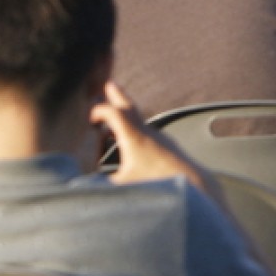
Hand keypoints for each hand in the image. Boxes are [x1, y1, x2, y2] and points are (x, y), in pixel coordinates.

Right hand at [92, 82, 211, 189]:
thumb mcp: (123, 187)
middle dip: (118, 95)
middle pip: (130, 106)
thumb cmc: (159, 183)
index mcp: (134, 137)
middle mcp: (147, 132)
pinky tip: (131, 138)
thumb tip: (82, 191)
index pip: (113, 112)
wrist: (192, 182)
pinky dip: (135, 127)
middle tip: (109, 84)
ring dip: (126, 113)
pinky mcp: (165, 145)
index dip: (98, 110)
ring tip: (116, 112)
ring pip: (139, 119)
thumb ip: (101, 188)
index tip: (88, 117)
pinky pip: (146, 130)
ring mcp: (158, 137)